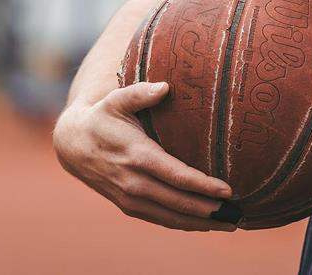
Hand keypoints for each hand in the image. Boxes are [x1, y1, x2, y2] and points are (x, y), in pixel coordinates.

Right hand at [53, 81, 236, 230]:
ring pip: (170, 216)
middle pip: (178, 202)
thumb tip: (164, 87)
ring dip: (200, 223)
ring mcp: (130, 198)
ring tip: (230, 224)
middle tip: (239, 212)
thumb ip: (140, 93)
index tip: (228, 189)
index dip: (203, 185)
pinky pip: (160, 219)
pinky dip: (183, 224)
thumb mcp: (116, 100)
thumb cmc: (103, 117)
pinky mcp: (128, 206)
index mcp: (137, 155)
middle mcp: (133, 182)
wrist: (72, 144)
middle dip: (210, 210)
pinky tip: (204, 224)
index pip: (176, 175)